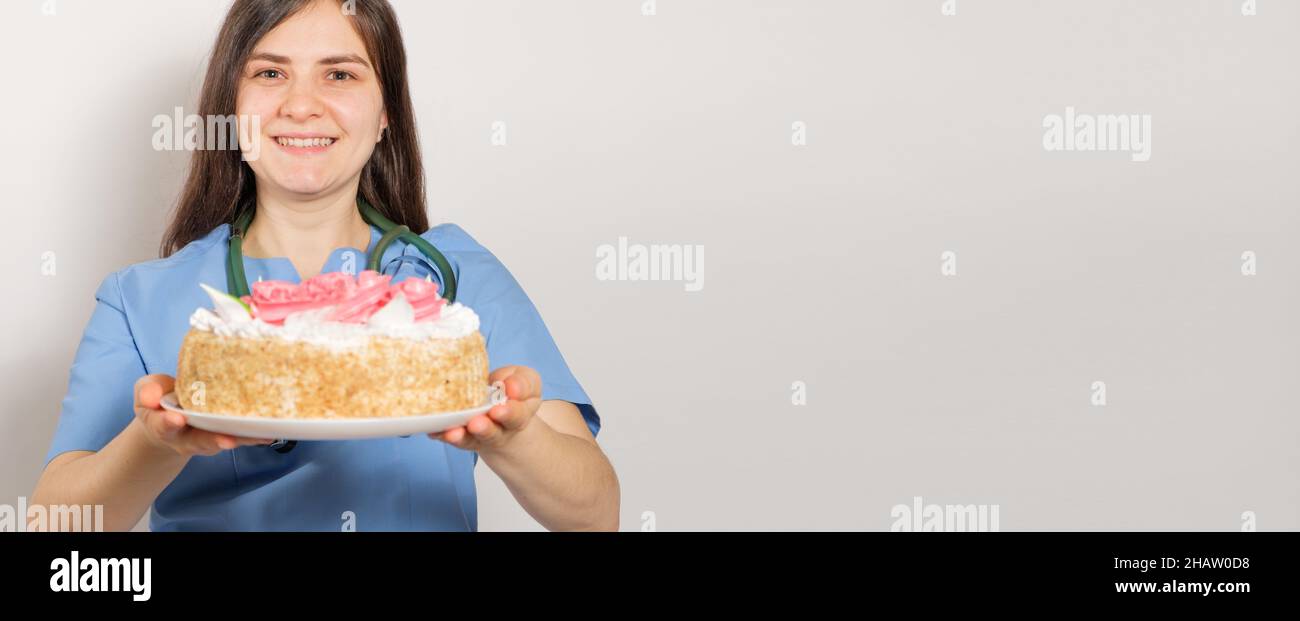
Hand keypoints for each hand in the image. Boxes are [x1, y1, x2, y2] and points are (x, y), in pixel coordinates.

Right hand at [134, 374, 273, 456]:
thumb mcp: (147, 392)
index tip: (176, 419)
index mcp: (163, 425)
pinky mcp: (226, 435)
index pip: (164, 426)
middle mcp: (187, 437)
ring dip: (242, 440)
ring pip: (225, 440)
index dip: (169, 423)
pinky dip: (254, 436)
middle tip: (225, 440)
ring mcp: (208, 438)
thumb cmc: (159, 401)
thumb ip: (147, 392)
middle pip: (199, 441)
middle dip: (212, 440)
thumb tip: (151, 396)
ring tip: (258, 437)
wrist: (171, 418)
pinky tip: (270, 433)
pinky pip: (240, 437)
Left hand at [428, 366, 541, 451]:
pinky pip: (449, 436)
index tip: (500, 408)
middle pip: (493, 433)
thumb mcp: (525, 381)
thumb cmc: (513, 391)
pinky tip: (433, 430)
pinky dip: (441, 434)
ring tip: (453, 432)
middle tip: (477, 424)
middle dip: (484, 428)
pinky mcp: (459, 435)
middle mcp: (498, 430)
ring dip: (461, 435)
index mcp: (519, 415)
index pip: (517, 416)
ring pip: (470, 439)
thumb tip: (510, 386)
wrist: (500, 411)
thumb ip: (523, 382)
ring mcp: (477, 435)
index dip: (509, 412)